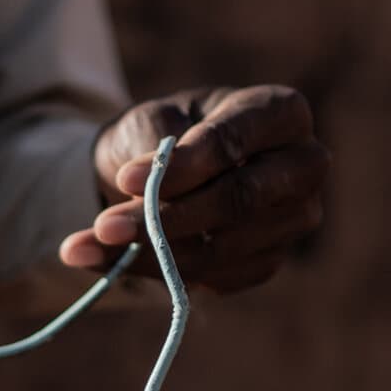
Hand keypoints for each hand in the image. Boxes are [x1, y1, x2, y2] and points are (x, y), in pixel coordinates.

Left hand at [59, 85, 327, 294]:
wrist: (166, 172)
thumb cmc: (164, 133)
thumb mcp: (151, 121)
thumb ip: (154, 144)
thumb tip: (145, 189)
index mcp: (282, 112)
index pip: (236, 142)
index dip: (182, 165)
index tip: (125, 180)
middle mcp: (304, 166)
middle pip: (240, 200)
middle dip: (166, 218)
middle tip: (104, 227)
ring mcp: (293, 219)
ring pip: (223, 248)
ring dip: (150, 254)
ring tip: (86, 248)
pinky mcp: (269, 260)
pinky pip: (215, 278)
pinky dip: (156, 275)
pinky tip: (110, 263)